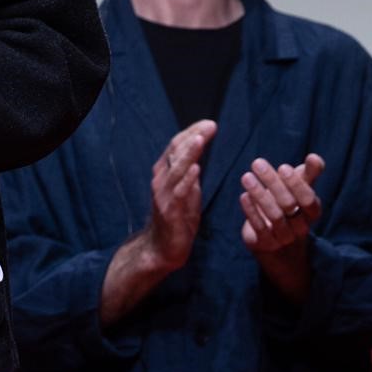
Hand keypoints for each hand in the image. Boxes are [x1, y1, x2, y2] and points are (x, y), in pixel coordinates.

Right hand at [145, 119, 216, 271]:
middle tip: (210, 125)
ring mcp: (163, 194)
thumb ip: (190, 177)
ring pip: (176, 168)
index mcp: (165, 173)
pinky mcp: (170, 210)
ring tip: (200, 139)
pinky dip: (187, 179)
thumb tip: (198, 160)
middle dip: (193, 137)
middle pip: (175, 152)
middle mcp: (161, 179)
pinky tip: (195, 169)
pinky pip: (179, 192)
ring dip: (189, 153)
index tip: (210, 123)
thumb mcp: (186, 193)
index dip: (192, 133)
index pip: (177, 146)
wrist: (162, 248)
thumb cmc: (177, 220)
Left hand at [239, 153, 324, 254]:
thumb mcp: (299, 189)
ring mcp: (283, 237)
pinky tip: (244, 195)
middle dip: (273, 182)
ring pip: (274, 216)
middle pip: (289, 204)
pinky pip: (259, 227)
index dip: (297, 184)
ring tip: (246, 176)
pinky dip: (251, 211)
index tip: (283, 166)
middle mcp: (300, 226)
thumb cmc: (289, 206)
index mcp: (311, 212)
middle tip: (257, 163)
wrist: (277, 241)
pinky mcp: (266, 243)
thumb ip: (308, 173)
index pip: (309, 200)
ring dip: (259, 194)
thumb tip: (315, 157)